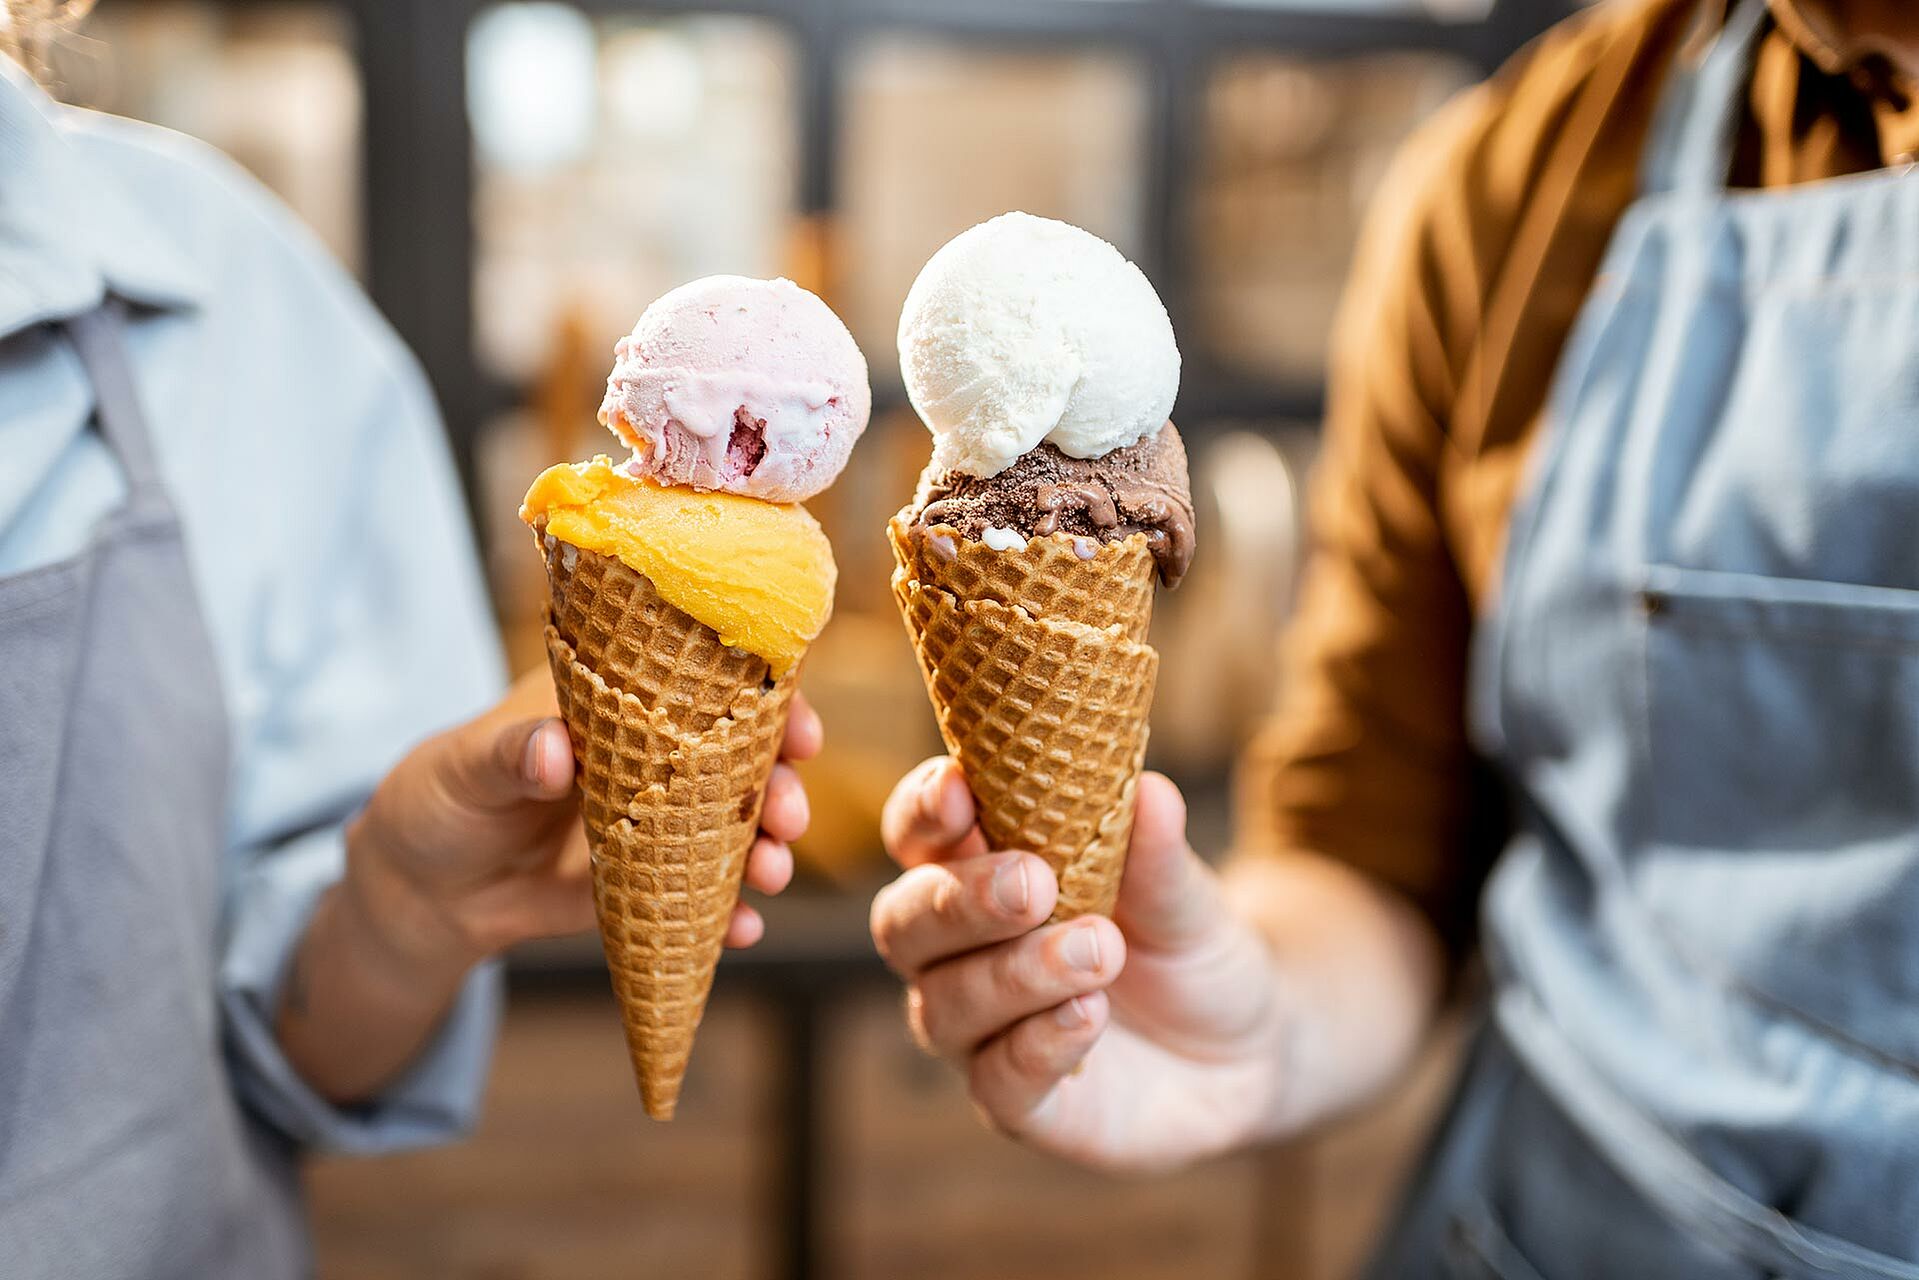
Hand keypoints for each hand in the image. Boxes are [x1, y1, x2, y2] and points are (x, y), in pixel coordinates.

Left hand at [346, 669, 820, 981]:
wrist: (423, 892)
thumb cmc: (440, 798)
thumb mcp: (465, 766)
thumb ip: (511, 754)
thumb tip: (554, 752)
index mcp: (616, 700)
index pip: (704, 684)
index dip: (763, 701)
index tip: (797, 729)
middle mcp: (651, 755)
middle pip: (738, 761)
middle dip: (777, 786)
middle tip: (789, 816)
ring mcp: (655, 821)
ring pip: (732, 828)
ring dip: (765, 848)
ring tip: (771, 874)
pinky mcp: (648, 881)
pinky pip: (701, 895)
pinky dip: (729, 913)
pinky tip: (743, 929)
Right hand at [870, 758, 1292, 1172]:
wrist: (1246, 1047)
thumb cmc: (1187, 950)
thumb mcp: (1185, 895)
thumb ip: (1156, 853)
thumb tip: (1149, 790)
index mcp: (979, 876)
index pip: (917, 837)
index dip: (922, 811)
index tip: (957, 789)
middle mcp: (960, 956)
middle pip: (904, 924)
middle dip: (958, 900)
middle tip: (1031, 884)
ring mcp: (982, 1035)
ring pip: (945, 1006)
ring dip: (1015, 973)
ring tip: (1098, 950)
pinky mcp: (1020, 1107)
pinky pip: (997, 1085)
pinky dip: (1036, 1046)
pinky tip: (1089, 1015)